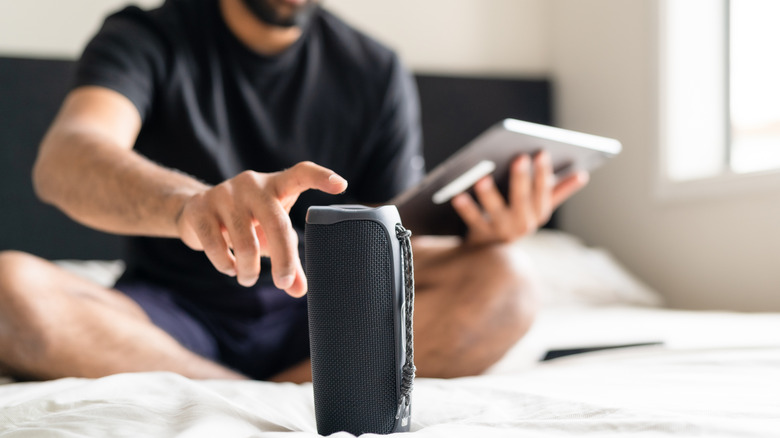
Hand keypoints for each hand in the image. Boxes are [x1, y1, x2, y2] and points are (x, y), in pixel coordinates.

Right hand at [175, 161, 347, 296]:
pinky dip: (225, 265)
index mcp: (276, 185)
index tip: (341, 185)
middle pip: (277, 222)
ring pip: (245, 241)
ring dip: (249, 269)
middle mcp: (252, 184)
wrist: (195, 213)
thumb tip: (299, 291)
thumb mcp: (270, 237)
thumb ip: (288, 261)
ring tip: (247, 278)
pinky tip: (229, 268)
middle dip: (284, 259)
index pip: (301, 173)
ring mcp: (224, 193)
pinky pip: (216, 245)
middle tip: (282, 282)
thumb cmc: (247, 224)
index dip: (321, 177)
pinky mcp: (200, 208)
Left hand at [451, 152, 587, 245]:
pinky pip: (473, 221)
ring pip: (496, 212)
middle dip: (521, 178)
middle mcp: (523, 224)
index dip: (543, 172)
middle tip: (518, 157)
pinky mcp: (481, 237)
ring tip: (482, 177)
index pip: (544, 191)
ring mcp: (502, 232)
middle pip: (522, 200)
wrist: (491, 255)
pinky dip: (466, 209)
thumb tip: (583, 174)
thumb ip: (558, 191)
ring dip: (489, 195)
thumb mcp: (538, 207)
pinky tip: (458, 195)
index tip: (541, 151)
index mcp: (538, 213)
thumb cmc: (517, 219)